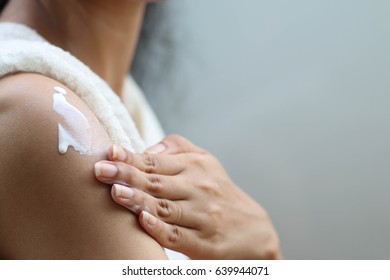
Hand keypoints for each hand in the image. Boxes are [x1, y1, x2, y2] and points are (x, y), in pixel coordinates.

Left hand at [94, 135, 281, 258]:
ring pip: (165, 208)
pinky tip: (143, 221)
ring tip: (116, 192)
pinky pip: (177, 235)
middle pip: (157, 182)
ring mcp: (202, 216)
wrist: (254, 230)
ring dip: (139, 200)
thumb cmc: (220, 191)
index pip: (157, 161)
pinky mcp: (204, 243)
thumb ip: (179, 148)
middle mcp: (199, 189)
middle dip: (127, 175)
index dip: (132, 157)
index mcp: (196, 167)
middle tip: (100, 170)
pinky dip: (160, 228)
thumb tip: (147, 147)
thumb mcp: (207, 162)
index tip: (109, 152)